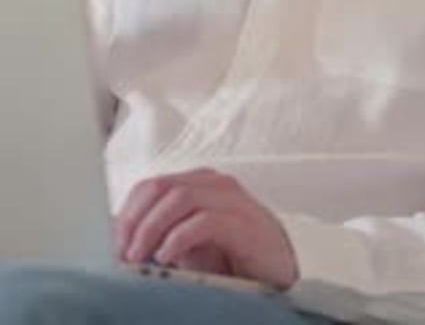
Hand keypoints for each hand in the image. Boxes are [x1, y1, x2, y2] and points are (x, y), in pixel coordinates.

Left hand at [115, 168, 298, 289]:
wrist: (277, 274)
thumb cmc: (231, 259)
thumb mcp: (187, 247)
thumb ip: (160, 237)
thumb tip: (119, 244)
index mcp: (197, 184)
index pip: (151, 185)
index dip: (128, 213)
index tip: (113, 244)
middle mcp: (214, 184)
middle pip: (161, 187)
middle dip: (135, 221)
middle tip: (123, 253)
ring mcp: (232, 200)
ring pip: (180, 197)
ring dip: (152, 228)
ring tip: (140, 257)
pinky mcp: (245, 223)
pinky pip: (205, 221)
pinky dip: (179, 238)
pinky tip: (167, 257)